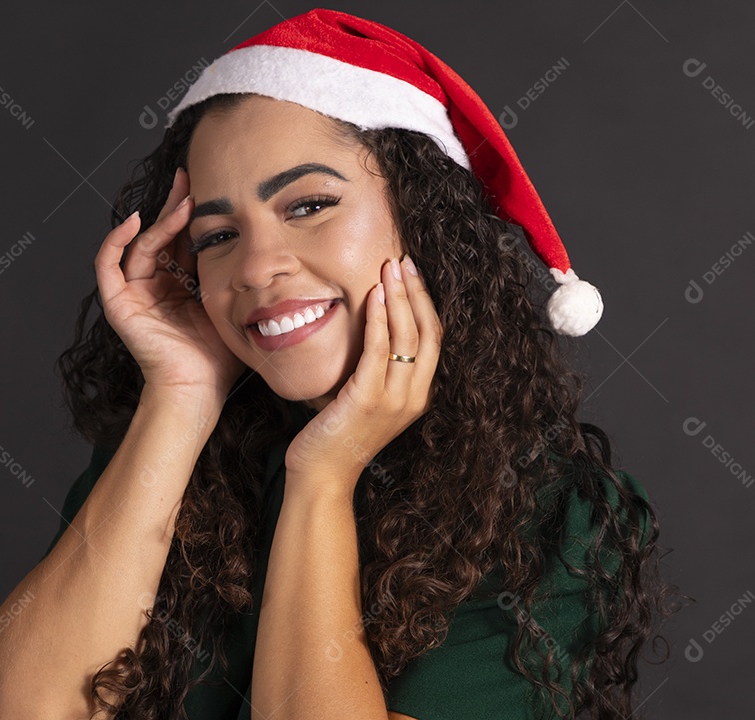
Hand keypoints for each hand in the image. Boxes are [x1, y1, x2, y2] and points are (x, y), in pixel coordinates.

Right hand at [94, 168, 245, 405]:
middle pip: (161, 236)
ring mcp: (135, 294)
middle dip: (176, 206)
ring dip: (159, 220)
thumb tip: (271, 253)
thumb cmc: (219, 358)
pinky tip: (133, 221)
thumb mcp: (232, 305)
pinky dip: (116, 240)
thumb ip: (239, 279)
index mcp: (181, 286)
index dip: (193, 215)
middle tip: (190, 177)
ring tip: (181, 201)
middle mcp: (156, 286)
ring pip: (140, 244)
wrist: (199, 388)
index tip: (210, 187)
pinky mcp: (118, 304)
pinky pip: (108, 264)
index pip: (184, 241)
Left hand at [284, 255, 441, 492]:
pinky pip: (379, 349)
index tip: (412, 274)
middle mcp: (413, 397)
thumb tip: (367, 330)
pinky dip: (380, 318)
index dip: (425, 303)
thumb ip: (373, 371)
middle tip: (403, 261)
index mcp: (416, 396)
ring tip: (390, 268)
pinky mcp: (368, 399)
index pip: (432, 340)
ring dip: (400, 297)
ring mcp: (394, 400)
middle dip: (417, 292)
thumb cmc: (335, 437)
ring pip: (408, 336)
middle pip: (427, 333)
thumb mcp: (363, 399)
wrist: (321, 475)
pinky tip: (374, 296)